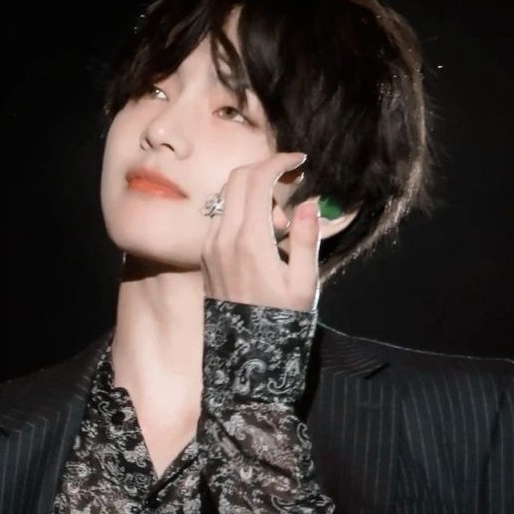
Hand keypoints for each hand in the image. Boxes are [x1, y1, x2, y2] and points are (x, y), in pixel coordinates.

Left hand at [201, 152, 320, 311]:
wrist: (245, 351)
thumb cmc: (281, 318)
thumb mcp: (304, 283)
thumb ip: (307, 239)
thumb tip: (309, 204)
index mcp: (250, 241)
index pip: (257, 180)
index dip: (279, 162)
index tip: (299, 162)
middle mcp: (223, 237)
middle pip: (237, 178)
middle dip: (265, 169)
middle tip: (292, 180)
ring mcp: (209, 244)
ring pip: (226, 195)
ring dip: (253, 192)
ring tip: (280, 223)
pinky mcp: (204, 253)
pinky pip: (220, 215)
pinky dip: (240, 209)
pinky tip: (260, 232)